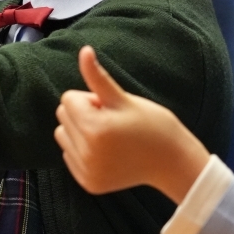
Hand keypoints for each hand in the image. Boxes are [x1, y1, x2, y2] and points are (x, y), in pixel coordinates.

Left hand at [55, 47, 210, 202]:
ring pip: (62, 135)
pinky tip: (108, 152)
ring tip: (109, 135)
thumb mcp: (124, 99)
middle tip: (113, 121)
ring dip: (80, 130)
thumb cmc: (152, 124)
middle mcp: (86, 153)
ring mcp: (86, 171)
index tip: (112, 109)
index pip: (68, 98)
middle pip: (63, 115)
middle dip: (84, 113)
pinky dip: (83, 150)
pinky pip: (69, 155)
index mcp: (94, 129)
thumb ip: (98, 77)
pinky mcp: (88, 183)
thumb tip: (84, 50)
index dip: (92, 99)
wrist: (171, 161)